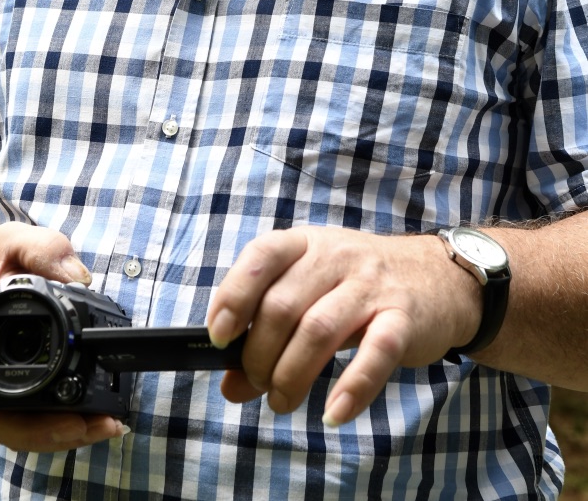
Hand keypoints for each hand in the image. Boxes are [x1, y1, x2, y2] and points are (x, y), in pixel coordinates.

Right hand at [0, 222, 128, 450]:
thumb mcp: (8, 241)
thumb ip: (41, 247)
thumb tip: (79, 275)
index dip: (13, 415)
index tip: (59, 414)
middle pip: (2, 425)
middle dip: (51, 433)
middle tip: (99, 424)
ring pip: (17, 432)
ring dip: (61, 437)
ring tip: (107, 426)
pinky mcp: (4, 400)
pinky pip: (27, 424)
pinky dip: (59, 429)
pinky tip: (96, 423)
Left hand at [206, 226, 481, 426]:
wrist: (441, 278)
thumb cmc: (359, 287)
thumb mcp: (313, 293)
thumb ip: (270, 334)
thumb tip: (230, 386)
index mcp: (307, 244)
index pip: (262, 256)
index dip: (234, 295)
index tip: (218, 338)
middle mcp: (337, 257)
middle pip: (283, 305)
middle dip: (260, 355)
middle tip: (259, 384)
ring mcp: (371, 287)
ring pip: (319, 331)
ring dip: (291, 375)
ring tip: (282, 401)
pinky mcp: (403, 319)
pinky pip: (374, 355)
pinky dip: (351, 389)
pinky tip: (333, 415)